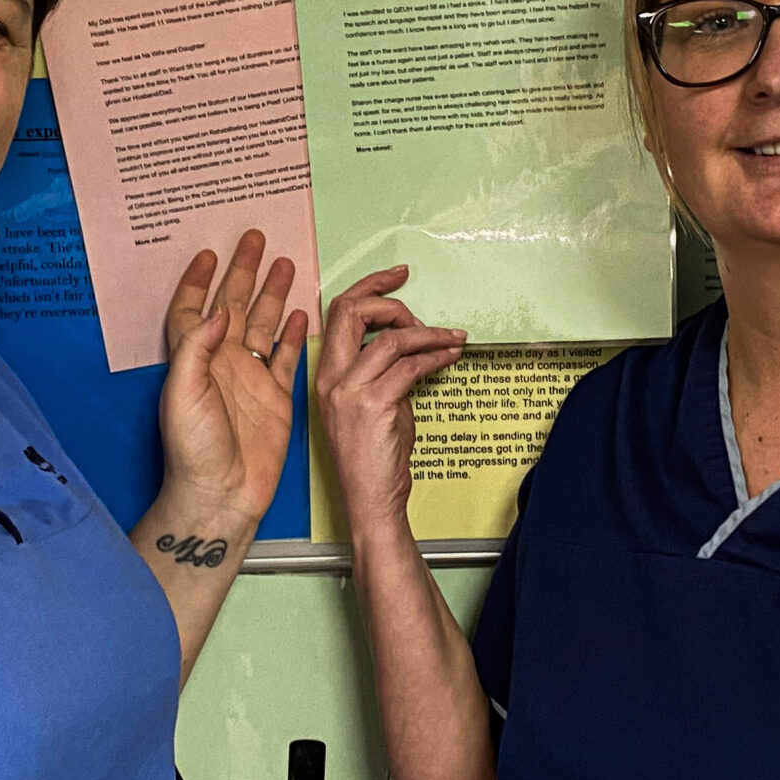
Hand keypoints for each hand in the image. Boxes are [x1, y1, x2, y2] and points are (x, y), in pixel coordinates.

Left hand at [158, 230, 308, 523]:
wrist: (222, 494)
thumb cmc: (193, 452)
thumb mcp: (183, 396)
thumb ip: (196, 351)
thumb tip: (214, 313)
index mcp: (196, 359)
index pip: (192, 309)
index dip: (197, 281)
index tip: (209, 253)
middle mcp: (223, 362)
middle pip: (232, 305)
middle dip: (243, 271)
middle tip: (255, 238)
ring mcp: (250, 378)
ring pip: (262, 323)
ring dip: (271, 293)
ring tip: (285, 263)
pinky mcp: (275, 397)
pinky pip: (285, 356)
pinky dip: (292, 333)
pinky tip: (300, 312)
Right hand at [314, 267, 467, 537]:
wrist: (371, 501)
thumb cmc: (374, 458)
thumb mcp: (374, 405)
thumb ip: (385, 373)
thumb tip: (413, 346)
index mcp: (327, 374)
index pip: (339, 311)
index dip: (370, 287)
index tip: (397, 277)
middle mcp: (333, 377)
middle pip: (353, 310)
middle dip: (391, 298)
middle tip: (422, 311)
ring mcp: (350, 391)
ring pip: (392, 337)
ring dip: (429, 332)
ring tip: (451, 339)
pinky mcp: (375, 405)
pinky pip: (410, 366)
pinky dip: (436, 356)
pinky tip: (451, 357)